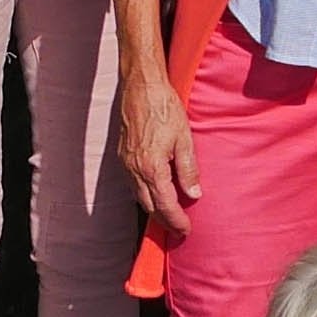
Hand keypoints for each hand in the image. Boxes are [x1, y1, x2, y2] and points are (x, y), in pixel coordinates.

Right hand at [118, 79, 200, 235]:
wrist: (141, 86)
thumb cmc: (165, 107)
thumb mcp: (184, 138)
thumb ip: (188, 169)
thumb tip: (194, 194)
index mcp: (152, 168)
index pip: (165, 205)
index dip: (177, 221)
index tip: (187, 230)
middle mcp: (135, 170)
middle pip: (149, 207)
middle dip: (165, 221)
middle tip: (180, 229)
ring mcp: (125, 163)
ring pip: (138, 197)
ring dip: (154, 209)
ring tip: (170, 216)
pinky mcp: (122, 156)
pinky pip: (132, 184)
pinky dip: (144, 195)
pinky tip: (155, 193)